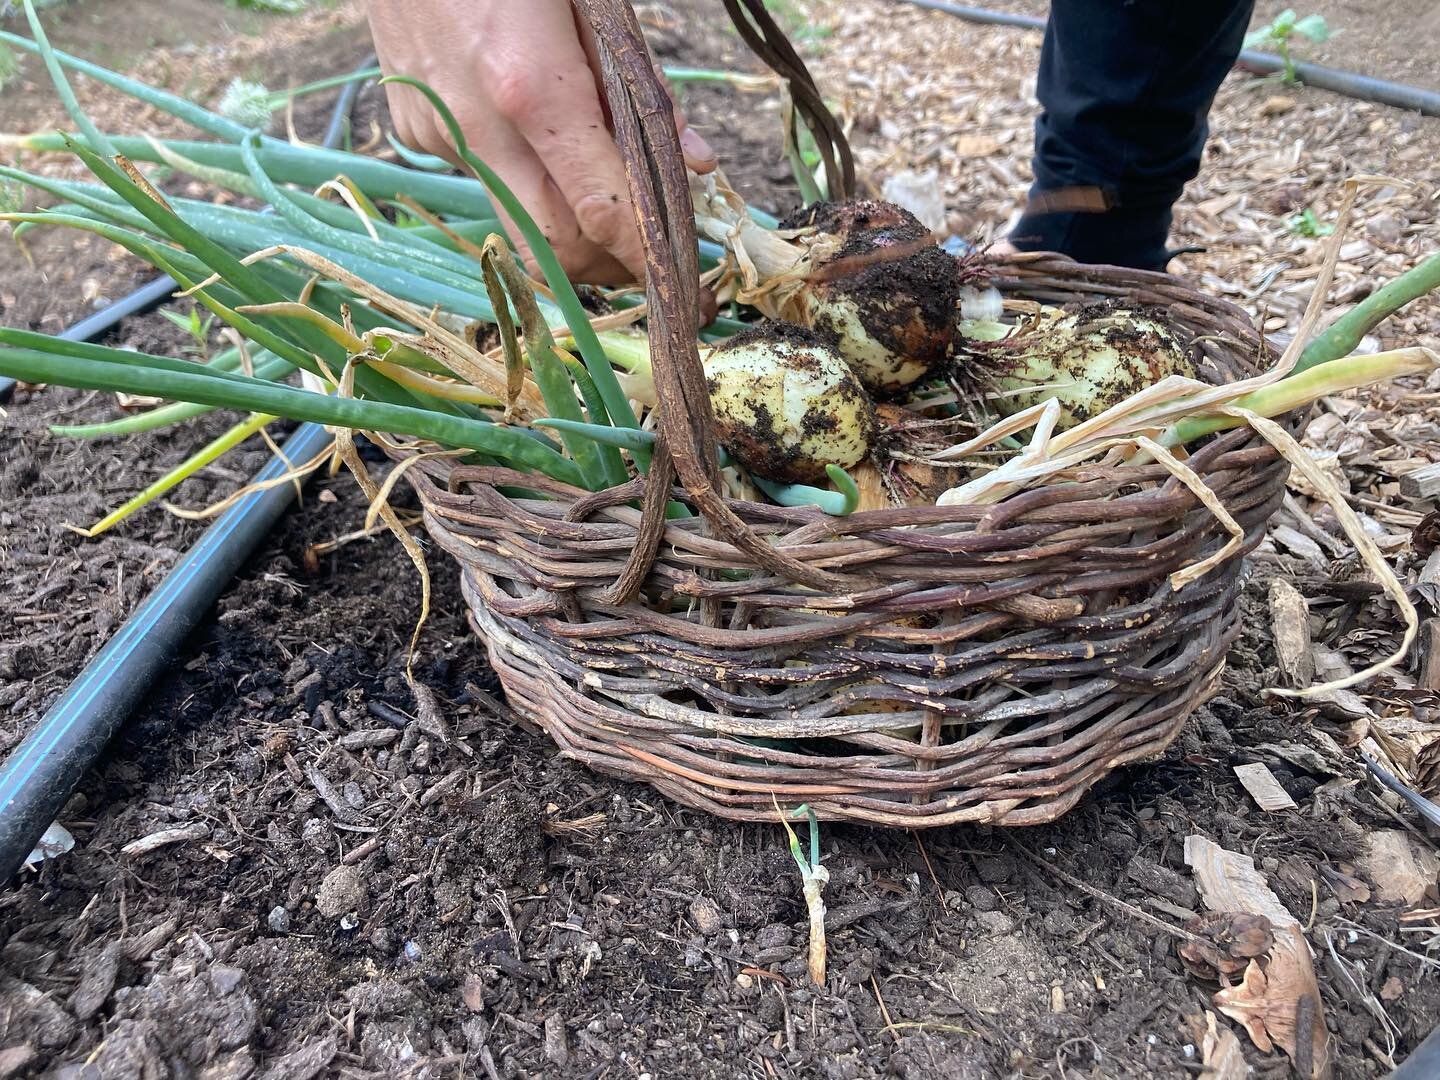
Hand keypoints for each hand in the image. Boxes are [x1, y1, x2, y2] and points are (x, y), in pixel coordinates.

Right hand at [367, 0, 716, 285]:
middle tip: (651, 256)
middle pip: (557, 251)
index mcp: (533, 88)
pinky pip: (485, 177)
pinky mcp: (416, 130)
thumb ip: (642, 89)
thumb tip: (693, 163)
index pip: (603, 215)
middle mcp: (479, 126)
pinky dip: (524, 174)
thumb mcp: (594, 2)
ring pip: (518, 222)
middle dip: (610, 268)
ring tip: (602, 189)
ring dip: (568, 226)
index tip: (684, 282)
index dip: (649, 259)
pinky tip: (528, 122)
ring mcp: (440, 134)